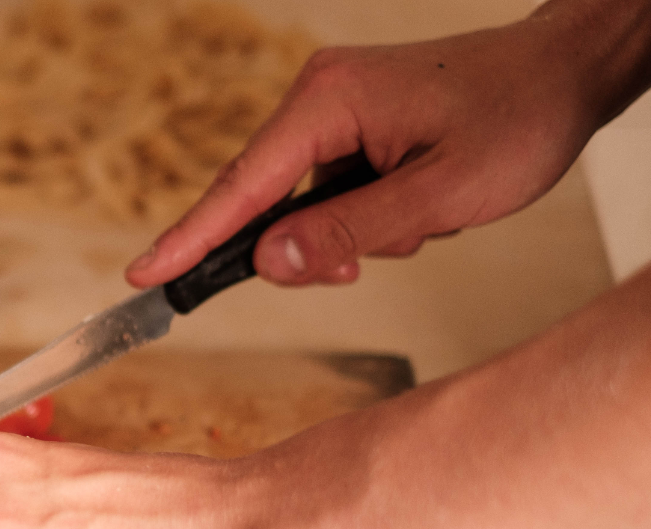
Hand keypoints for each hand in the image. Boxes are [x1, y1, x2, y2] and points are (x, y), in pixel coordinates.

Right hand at [125, 7, 624, 287]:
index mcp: (328, 103)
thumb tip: (266, 263)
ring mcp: (332, 109)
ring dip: (346, 233)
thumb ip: (345, 232)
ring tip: (415, 222)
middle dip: (301, 247)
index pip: (240, 186)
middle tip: (350, 270)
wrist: (565, 73)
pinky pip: (326, 191)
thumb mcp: (437, 194)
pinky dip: (359, 216)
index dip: (189, 238)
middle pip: (263, 200)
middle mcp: (318, 98)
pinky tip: (410, 211)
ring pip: (299, 205)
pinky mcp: (349, 125)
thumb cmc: (518, 119)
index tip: (143, 276)